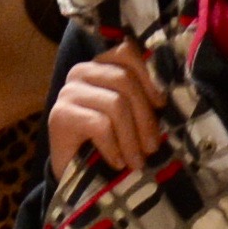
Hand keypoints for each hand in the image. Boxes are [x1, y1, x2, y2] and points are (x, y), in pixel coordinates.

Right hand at [52, 41, 164, 175]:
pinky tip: (117, 163)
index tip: (161, 105)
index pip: (128, 53)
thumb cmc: (108, 144)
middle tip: (152, 147)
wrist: (74, 174)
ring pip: (115, 104)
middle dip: (145, 117)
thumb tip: (167, 97)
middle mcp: (81, 72)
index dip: (149, 78)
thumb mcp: (131, 116)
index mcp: (100, 66)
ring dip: (132, 139)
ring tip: (137, 161)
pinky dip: (114, 147)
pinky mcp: (60, 115)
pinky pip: (100, 125)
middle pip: (125, 81)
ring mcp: (68, 92)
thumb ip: (143, 98)